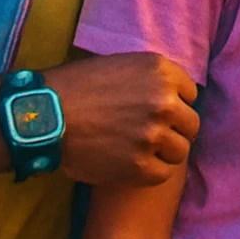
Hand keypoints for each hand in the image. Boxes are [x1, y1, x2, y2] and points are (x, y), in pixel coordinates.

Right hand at [46, 53, 198, 187]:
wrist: (48, 116)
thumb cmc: (80, 86)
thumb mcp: (123, 65)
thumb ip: (153, 79)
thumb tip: (175, 96)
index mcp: (162, 72)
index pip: (191, 94)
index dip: (176, 104)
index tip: (160, 112)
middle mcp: (164, 102)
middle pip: (191, 124)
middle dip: (176, 130)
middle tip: (154, 135)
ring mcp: (154, 135)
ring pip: (180, 150)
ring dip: (165, 152)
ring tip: (143, 151)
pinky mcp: (140, 166)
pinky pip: (163, 173)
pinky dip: (151, 172)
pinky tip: (133, 164)